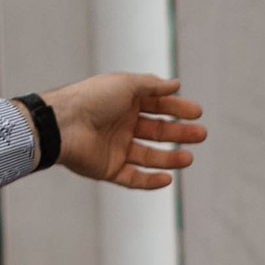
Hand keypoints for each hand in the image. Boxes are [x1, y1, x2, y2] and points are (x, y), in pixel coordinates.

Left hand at [37, 73, 205, 190]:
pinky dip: (150, 180)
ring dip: (170, 158)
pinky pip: (134, 178)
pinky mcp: (109, 169)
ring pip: (149, 156)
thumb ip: (153, 85)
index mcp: (125, 103)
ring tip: (189, 158)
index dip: (178, 108)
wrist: (63, 124)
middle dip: (180, 133)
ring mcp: (116, 148)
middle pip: (157, 131)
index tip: (197, 113)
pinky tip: (168, 178)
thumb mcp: (126, 84)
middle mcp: (121, 125)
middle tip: (201, 135)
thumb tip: (175, 84)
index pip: (157, 106)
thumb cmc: (92, 99)